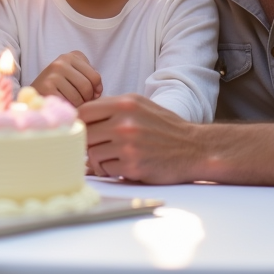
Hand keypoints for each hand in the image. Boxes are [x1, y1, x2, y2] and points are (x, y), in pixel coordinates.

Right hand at [31, 51, 102, 105]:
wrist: (34, 93)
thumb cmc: (59, 86)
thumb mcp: (74, 75)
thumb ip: (90, 78)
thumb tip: (98, 91)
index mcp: (71, 56)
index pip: (95, 77)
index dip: (96, 90)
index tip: (92, 96)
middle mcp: (61, 62)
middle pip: (87, 87)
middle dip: (87, 99)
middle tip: (81, 103)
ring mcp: (52, 74)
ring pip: (78, 97)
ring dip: (77, 106)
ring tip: (71, 105)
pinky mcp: (46, 87)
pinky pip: (67, 103)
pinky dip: (68, 109)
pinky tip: (63, 107)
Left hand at [79, 94, 198, 183]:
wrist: (194, 148)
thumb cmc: (165, 128)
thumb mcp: (140, 106)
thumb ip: (112, 107)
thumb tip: (81, 116)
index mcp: (125, 104)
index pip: (83, 111)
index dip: (78, 122)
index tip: (82, 130)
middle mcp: (124, 122)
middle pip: (84, 134)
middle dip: (88, 143)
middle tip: (99, 146)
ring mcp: (128, 144)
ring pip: (92, 154)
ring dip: (98, 159)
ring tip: (113, 157)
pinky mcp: (133, 165)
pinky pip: (105, 169)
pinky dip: (110, 170)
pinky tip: (123, 165)